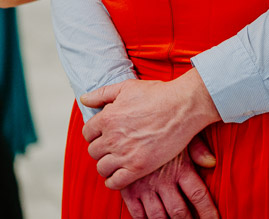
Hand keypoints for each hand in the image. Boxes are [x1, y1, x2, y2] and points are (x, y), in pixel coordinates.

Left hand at [81, 72, 219, 189]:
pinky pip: (115, 182)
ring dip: (107, 164)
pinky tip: (120, 174)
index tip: (106, 134)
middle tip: (115, 145)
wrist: (184, 106)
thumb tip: (84, 99)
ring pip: (102, 167)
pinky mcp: (139, 167)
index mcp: (107, 118)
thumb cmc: (158, 94)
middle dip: (102, 148)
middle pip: (93, 151)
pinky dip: (114, 180)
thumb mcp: (127, 87)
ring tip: (118, 159)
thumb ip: (102, 94)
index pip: (87, 133)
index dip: (96, 133)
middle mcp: (112, 137)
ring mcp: (125, 154)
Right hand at [119, 137, 219, 218]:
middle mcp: (164, 180)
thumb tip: (212, 163)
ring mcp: (144, 187)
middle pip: (179, 211)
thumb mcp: (181, 134)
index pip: (199, 196)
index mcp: (180, 168)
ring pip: (159, 217)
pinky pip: (137, 214)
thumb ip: (198, 150)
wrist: (128, 125)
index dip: (208, 212)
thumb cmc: (160, 129)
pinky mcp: (128, 190)